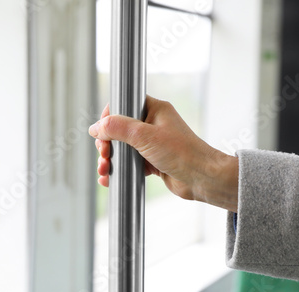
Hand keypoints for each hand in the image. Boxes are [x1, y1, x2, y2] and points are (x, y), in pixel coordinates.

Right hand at [89, 96, 237, 211]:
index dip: (108, 118)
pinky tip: (109, 179)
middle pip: (118, 129)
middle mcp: (152, 124)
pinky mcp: (151, 161)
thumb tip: (96, 128)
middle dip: (106, 144)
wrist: (202, 179)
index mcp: (153, 109)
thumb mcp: (144, 136)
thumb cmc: (182, 153)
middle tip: (104, 155)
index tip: (102, 133)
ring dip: (110, 159)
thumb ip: (117, 128)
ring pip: (121, 148)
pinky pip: (128, 163)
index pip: (122, 105)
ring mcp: (151, 144)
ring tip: (104, 170)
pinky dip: (118, 170)